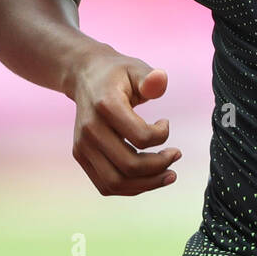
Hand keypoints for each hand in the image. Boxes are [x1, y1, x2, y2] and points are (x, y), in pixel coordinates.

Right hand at [69, 51, 180, 195]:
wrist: (84, 75)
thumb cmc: (118, 73)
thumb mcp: (136, 68)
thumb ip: (151, 77)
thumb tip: (160, 80)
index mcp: (106, 106)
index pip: (141, 137)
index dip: (162, 136)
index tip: (165, 123)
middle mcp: (90, 129)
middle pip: (129, 166)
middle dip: (160, 166)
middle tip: (176, 155)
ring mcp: (82, 145)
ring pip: (116, 182)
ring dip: (147, 184)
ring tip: (169, 174)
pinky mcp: (81, 155)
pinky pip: (106, 185)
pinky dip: (131, 188)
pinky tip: (149, 178)